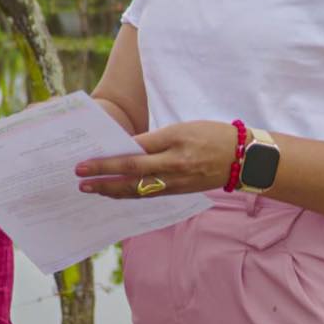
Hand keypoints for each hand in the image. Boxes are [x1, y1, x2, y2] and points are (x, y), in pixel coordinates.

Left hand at [75, 121, 238, 197]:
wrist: (243, 158)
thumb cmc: (213, 135)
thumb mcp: (183, 128)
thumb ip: (155, 139)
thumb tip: (127, 147)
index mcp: (173, 144)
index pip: (132, 154)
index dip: (107, 160)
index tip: (85, 163)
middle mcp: (172, 167)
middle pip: (130, 176)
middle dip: (103, 178)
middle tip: (79, 180)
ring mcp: (176, 183)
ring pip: (138, 190)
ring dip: (112, 190)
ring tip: (92, 189)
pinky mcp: (180, 192)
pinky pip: (149, 196)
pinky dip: (130, 195)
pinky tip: (117, 193)